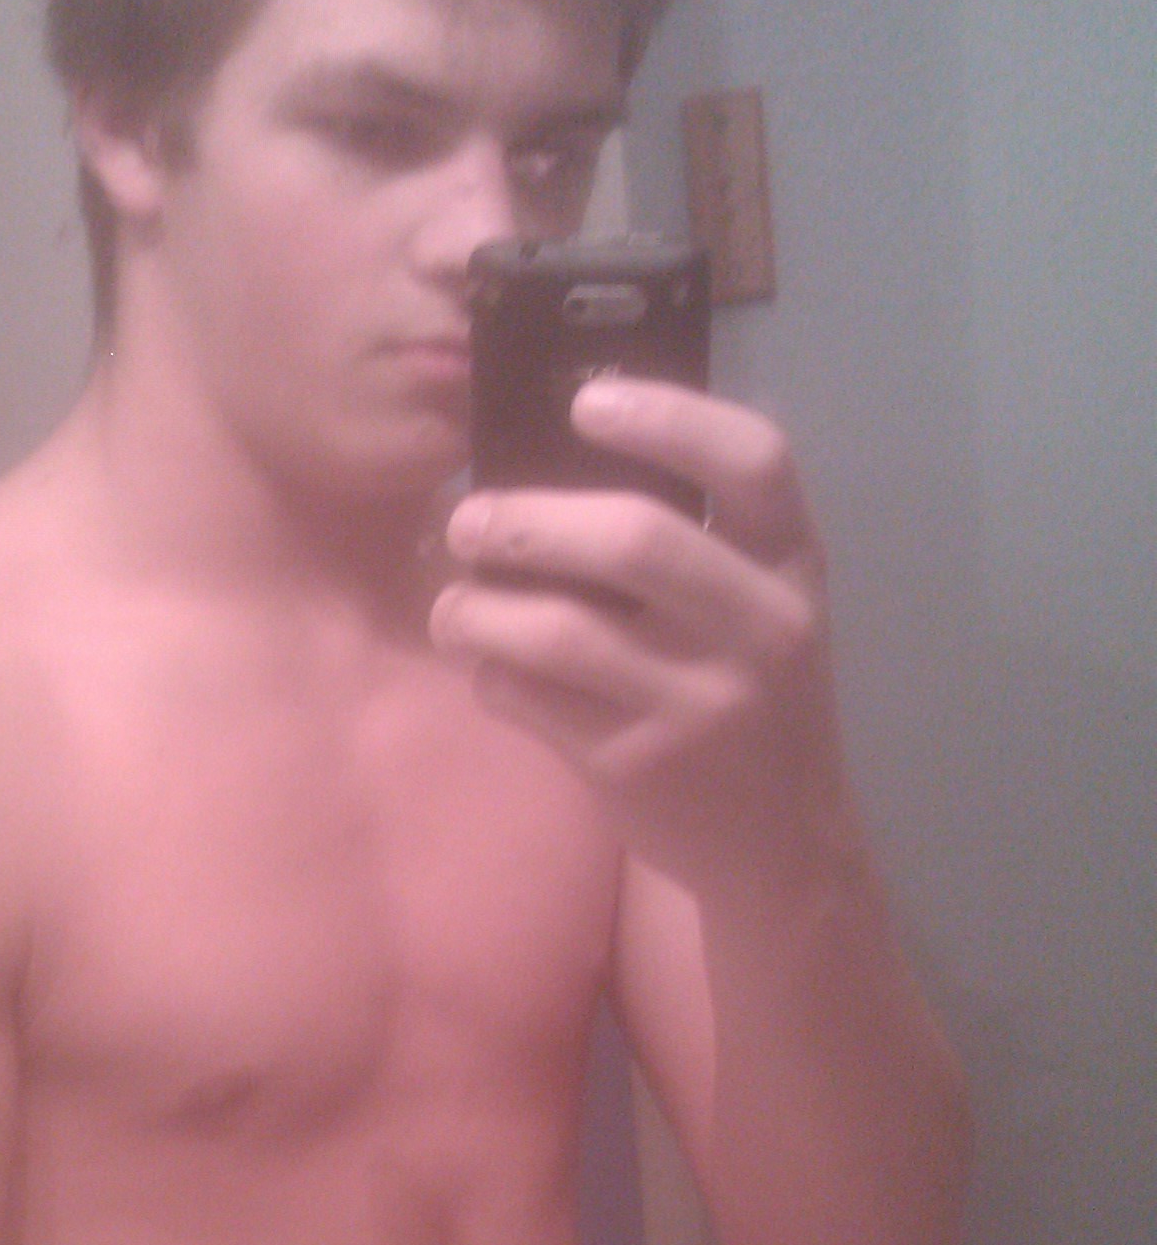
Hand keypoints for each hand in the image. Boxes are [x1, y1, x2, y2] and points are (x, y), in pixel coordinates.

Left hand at [433, 376, 853, 905]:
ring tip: (451, 606)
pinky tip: (487, 669)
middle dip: (526, 519)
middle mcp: (759, 629)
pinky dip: (489, 675)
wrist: (779, 842)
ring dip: (478, 608)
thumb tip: (546, 466)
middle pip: (634, 538)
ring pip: (559, 629)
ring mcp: (697, 702)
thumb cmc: (749, 696)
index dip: (669, 417)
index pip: (755, 462)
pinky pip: (530, 698)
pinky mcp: (635, 764)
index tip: (587, 402)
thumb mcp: (758, 611)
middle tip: (466, 522)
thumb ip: (696, 543)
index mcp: (793, 568)